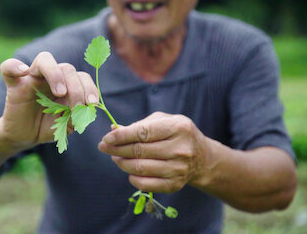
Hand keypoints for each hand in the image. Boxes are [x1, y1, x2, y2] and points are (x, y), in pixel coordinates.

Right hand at [0, 52, 98, 151]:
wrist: (26, 137)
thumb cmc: (48, 127)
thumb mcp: (67, 125)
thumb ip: (77, 115)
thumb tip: (84, 107)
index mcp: (66, 84)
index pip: (81, 76)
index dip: (90, 88)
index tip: (92, 104)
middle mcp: (50, 77)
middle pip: (67, 68)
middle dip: (77, 88)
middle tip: (76, 106)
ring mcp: (31, 78)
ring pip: (44, 59)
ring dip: (56, 75)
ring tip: (61, 92)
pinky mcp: (14, 85)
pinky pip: (9, 67)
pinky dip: (14, 66)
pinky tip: (23, 72)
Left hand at [98, 112, 213, 192]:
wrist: (202, 157)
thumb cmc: (176, 134)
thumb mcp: (162, 121)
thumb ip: (139, 125)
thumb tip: (113, 129)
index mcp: (178, 127)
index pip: (143, 132)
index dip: (121, 136)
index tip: (106, 138)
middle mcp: (181, 149)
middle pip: (139, 151)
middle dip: (116, 149)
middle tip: (104, 147)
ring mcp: (179, 169)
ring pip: (140, 168)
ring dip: (121, 163)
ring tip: (115, 157)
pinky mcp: (175, 184)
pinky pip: (146, 184)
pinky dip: (132, 178)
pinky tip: (129, 170)